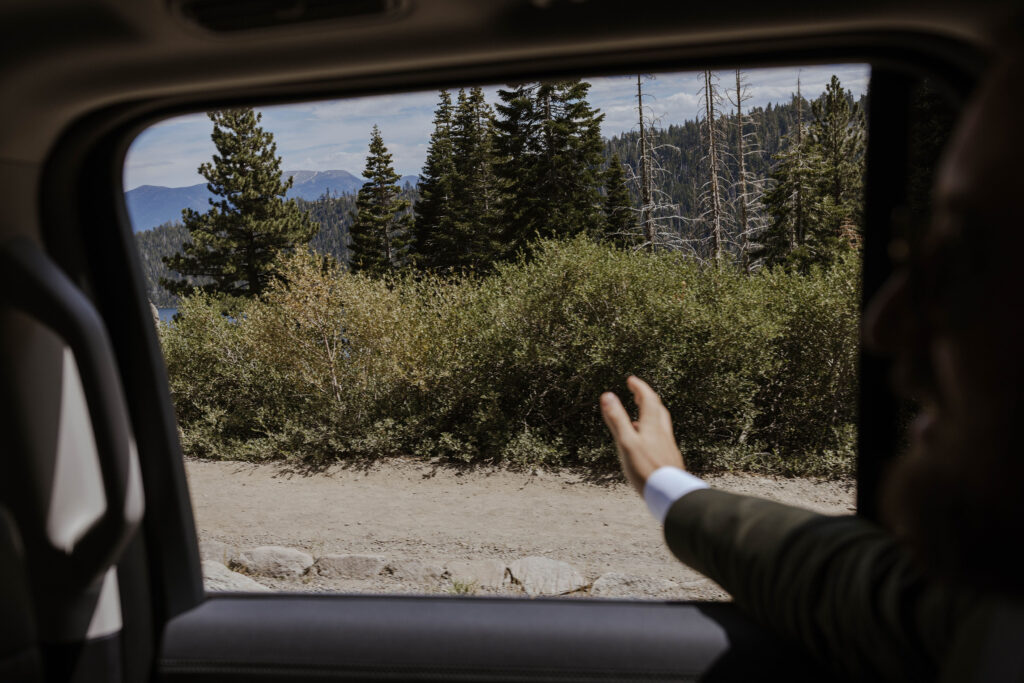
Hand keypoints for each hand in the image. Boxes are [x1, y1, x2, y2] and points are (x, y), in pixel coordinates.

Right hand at [601, 376, 684, 493]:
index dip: (639, 387)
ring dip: (651, 415)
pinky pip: (662, 440)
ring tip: (639, 417)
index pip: (648, 399)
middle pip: (658, 410)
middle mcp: (662, 434)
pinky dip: (653, 433)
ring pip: (661, 425)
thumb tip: (607, 395)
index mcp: (652, 427)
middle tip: (637, 393)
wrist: (670, 494)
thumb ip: (617, 419)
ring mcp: (668, 447)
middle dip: (647, 398)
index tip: (631, 380)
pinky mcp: (670, 460)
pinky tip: (647, 446)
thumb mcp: (626, 443)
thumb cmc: (646, 470)